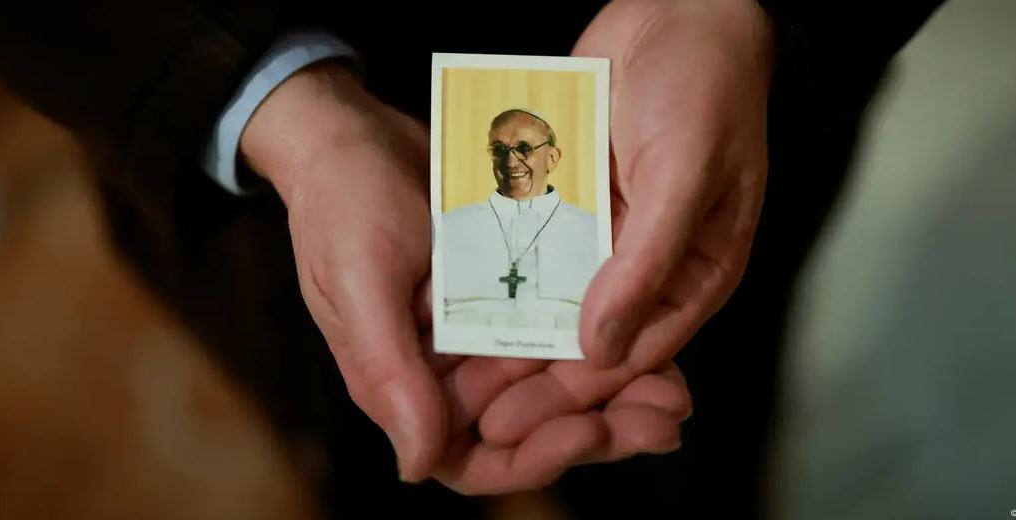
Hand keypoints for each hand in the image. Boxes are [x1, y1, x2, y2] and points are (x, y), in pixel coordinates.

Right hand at [239, 63, 673, 490]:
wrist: (353, 131)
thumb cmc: (341, 204)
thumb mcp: (360, 285)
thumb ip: (387, 374)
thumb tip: (418, 465)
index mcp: (408, 385)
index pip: (477, 457)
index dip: (534, 458)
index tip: (588, 431)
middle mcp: (450, 371)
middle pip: (533, 429)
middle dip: (599, 431)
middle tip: (662, 418)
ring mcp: (483, 332)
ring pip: (558, 386)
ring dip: (616, 394)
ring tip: (674, 391)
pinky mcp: (510, 292)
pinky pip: (564, 330)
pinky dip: (607, 338)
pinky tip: (655, 336)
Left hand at [450, 0, 772, 470]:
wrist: (677, 6)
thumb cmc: (703, 85)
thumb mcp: (684, 176)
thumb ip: (646, 264)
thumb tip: (604, 349)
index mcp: (697, 272)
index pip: (634, 351)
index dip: (576, 391)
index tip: (519, 420)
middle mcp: (652, 264)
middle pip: (590, 338)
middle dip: (534, 376)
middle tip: (475, 408)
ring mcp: (610, 232)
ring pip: (558, 300)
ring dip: (514, 333)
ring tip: (459, 369)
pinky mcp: (578, 200)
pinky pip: (541, 249)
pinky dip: (508, 274)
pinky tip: (464, 303)